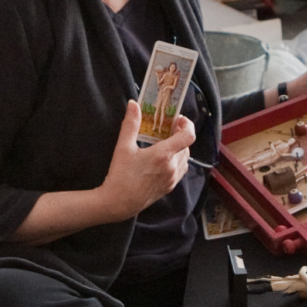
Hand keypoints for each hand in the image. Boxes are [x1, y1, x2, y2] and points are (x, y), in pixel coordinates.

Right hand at [99, 99, 193, 218]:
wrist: (118, 203)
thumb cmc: (120, 175)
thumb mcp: (123, 147)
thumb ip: (131, 124)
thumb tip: (134, 104)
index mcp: (164, 155)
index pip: (188, 136)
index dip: (188, 124)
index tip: (179, 119)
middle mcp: (172, 167)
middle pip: (187, 146)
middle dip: (181, 135)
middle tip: (169, 128)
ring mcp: (172, 179)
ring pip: (185, 158)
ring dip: (180, 148)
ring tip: (166, 142)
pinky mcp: (169, 188)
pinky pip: (180, 170)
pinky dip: (177, 161)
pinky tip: (164, 159)